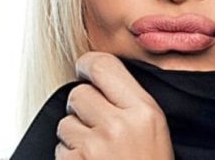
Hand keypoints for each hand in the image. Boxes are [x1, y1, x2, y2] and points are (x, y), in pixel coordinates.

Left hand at [55, 52, 173, 159]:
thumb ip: (129, 102)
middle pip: (78, 93)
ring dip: (74, 136)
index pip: (104, 66)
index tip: (85, 69)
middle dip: (82, 108)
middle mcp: (119, 125)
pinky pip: (60, 149)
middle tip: (97, 126)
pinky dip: (69, 158)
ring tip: (98, 153)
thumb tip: (96, 76)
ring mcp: (95, 147)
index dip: (88, 64)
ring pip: (65, 123)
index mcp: (144, 111)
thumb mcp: (155, 130)